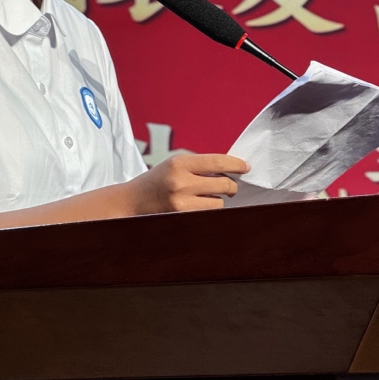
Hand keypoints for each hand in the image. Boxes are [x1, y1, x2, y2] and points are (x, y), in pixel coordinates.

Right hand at [128, 153, 249, 213]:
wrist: (131, 201)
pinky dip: (208, 210)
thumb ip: (200, 166)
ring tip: (204, 197)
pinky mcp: (182, 218)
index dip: (236, 164)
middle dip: (231, 186)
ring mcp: (181, 202)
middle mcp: (181, 182)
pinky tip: (199, 206)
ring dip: (217, 200)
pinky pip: (209, 214)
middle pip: (224, 183)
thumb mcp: (175, 165)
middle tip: (230, 187)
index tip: (246, 167)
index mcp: (179, 163)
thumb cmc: (157, 181)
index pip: (218, 161)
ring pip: (219, 202)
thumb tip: (232, 169)